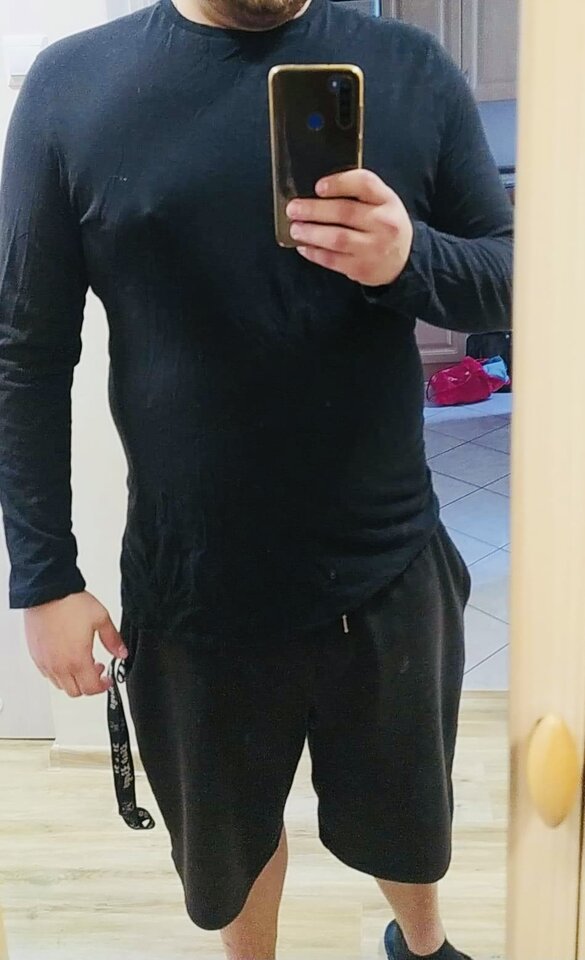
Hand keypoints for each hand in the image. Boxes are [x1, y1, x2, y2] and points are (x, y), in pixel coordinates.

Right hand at [25, 591, 127, 697]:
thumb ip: (113, 640)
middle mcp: (59, 665)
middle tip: (96, 669)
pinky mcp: (35, 655)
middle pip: (75, 691)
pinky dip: (59, 672)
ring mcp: (45, 662)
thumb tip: (121, 653)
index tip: (107, 679)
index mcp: (77, 659)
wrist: (46, 591)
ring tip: (81, 661)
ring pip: (60, 685)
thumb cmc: (70, 603)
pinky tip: (66, 657)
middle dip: (89, 684)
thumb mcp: (101, 619)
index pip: (91, 688)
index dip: (103, 686)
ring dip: (73, 679)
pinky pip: (48, 674)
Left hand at [286, 169, 413, 285]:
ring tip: (295, 228)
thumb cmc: (385, 226)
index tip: (318, 187)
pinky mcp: (362, 268)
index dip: (339, 183)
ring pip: (336, 238)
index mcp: (387, 200)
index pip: (364, 183)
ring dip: (311, 232)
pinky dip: (315, 253)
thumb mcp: (382, 203)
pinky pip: (333, 259)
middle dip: (314, 210)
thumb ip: (358, 193)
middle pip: (344, 212)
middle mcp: (383, 223)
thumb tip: (318, 191)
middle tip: (293, 209)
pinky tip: (304, 247)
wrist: (404, 261)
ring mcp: (373, 248)